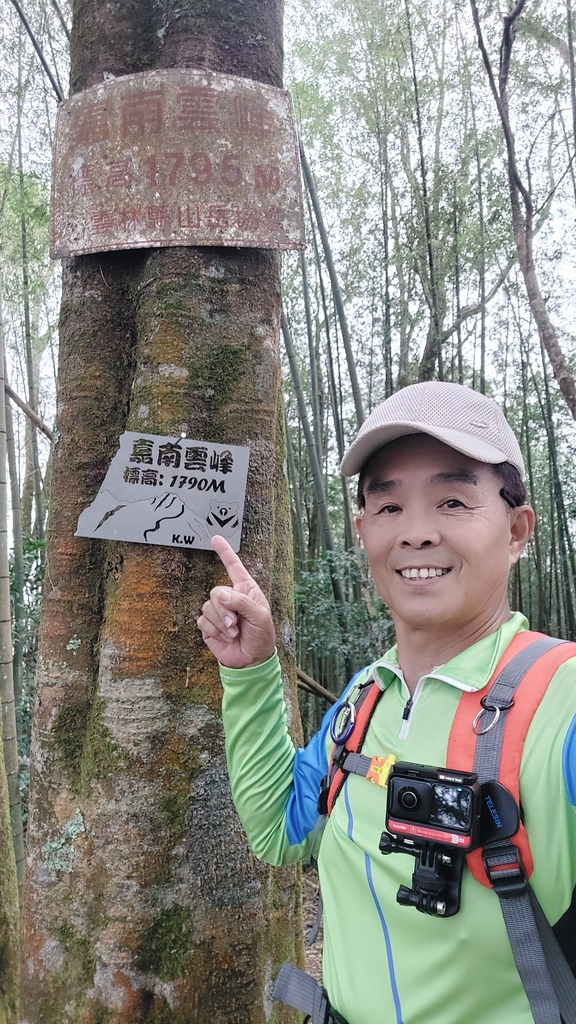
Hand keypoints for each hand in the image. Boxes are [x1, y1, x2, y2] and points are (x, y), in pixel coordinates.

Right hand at [197, 535, 276, 668]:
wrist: (251, 660)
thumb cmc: (261, 636)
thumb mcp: (260, 617)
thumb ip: (241, 602)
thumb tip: (219, 595)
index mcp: (246, 590)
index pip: (234, 567)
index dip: (225, 552)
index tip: (216, 538)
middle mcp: (231, 598)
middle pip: (215, 592)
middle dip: (225, 611)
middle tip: (236, 625)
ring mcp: (219, 611)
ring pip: (208, 607)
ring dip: (222, 624)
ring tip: (234, 633)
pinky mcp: (209, 626)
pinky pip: (203, 621)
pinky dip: (215, 631)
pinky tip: (225, 637)